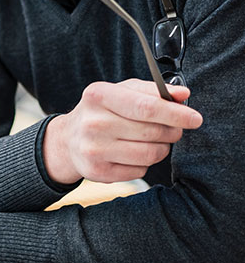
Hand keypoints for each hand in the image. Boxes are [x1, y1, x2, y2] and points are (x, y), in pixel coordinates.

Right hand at [43, 79, 202, 184]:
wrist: (68, 140)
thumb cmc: (101, 112)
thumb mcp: (121, 92)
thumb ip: (152, 91)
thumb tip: (182, 95)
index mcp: (98, 96)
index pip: (146, 106)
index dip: (176, 113)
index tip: (195, 118)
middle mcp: (93, 123)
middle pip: (152, 132)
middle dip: (171, 131)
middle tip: (172, 129)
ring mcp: (93, 149)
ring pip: (149, 154)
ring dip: (161, 149)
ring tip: (152, 141)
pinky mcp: (96, 171)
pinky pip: (139, 170)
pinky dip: (144, 163)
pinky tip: (132, 154)